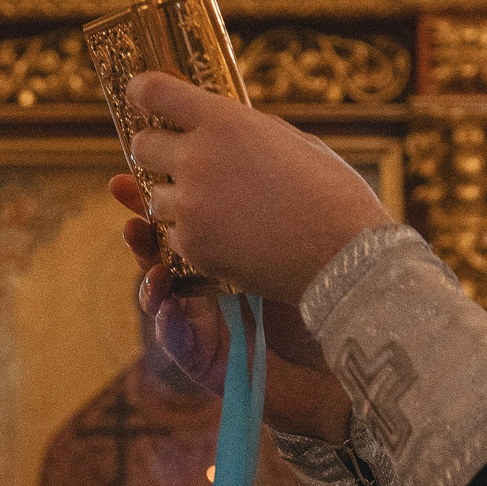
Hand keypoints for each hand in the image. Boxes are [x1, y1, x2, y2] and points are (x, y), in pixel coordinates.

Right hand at [112, 177, 353, 443]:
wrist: (358, 340)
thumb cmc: (334, 282)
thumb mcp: (298, 224)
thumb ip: (268, 184)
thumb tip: (246, 126)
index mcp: (229, 245)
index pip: (181, 216)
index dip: (151, 199)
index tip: (128, 178)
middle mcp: (212, 282)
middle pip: (161, 255)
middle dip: (141, 237)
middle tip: (132, 221)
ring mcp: (208, 321)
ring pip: (160, 299)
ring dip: (147, 281)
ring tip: (151, 269)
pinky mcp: (209, 359)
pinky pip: (176, 340)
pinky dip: (167, 324)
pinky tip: (168, 307)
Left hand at [124, 72, 391, 302]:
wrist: (345, 257)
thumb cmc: (332, 194)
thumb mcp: (292, 141)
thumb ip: (247, 130)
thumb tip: (223, 125)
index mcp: (223, 121)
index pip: (154, 91)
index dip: (142, 91)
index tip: (140, 96)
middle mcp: (198, 159)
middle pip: (141, 146)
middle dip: (155, 152)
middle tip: (176, 160)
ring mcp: (191, 206)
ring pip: (155, 198)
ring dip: (177, 201)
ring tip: (220, 209)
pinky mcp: (192, 247)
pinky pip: (174, 237)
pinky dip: (194, 238)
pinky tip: (231, 239)